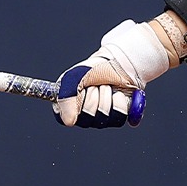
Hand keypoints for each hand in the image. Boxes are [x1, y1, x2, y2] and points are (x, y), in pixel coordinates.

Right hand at [53, 19, 171, 128]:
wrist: (117, 64)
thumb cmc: (94, 69)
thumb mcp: (75, 77)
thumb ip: (67, 98)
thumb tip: (70, 122)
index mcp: (69, 107)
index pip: (68, 118)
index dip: (78, 102)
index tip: (82, 89)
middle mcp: (84, 117)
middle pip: (87, 119)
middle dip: (93, 96)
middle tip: (96, 85)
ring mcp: (101, 119)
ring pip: (103, 119)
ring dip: (106, 97)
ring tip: (107, 87)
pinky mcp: (118, 118)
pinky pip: (119, 118)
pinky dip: (119, 101)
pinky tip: (118, 93)